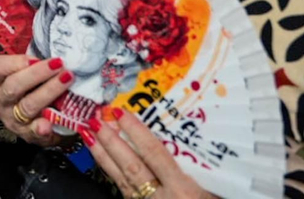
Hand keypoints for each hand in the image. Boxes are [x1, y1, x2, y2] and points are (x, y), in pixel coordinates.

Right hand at [0, 53, 72, 145]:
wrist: (37, 118)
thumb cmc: (33, 86)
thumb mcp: (27, 72)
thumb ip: (34, 61)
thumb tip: (58, 48)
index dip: (13, 62)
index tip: (35, 57)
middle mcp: (0, 101)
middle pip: (14, 86)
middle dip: (38, 74)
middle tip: (60, 65)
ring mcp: (12, 120)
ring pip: (27, 106)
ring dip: (49, 92)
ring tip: (68, 80)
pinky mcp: (26, 135)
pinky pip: (34, 132)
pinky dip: (42, 128)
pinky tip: (50, 124)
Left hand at [86, 108, 212, 198]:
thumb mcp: (215, 195)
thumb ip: (203, 176)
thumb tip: (194, 147)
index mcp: (183, 192)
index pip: (155, 155)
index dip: (137, 132)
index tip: (121, 113)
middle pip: (131, 166)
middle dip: (111, 142)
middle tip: (95, 119)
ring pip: (121, 180)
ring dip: (104, 157)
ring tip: (89, 136)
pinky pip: (123, 193)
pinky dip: (112, 176)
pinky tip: (104, 164)